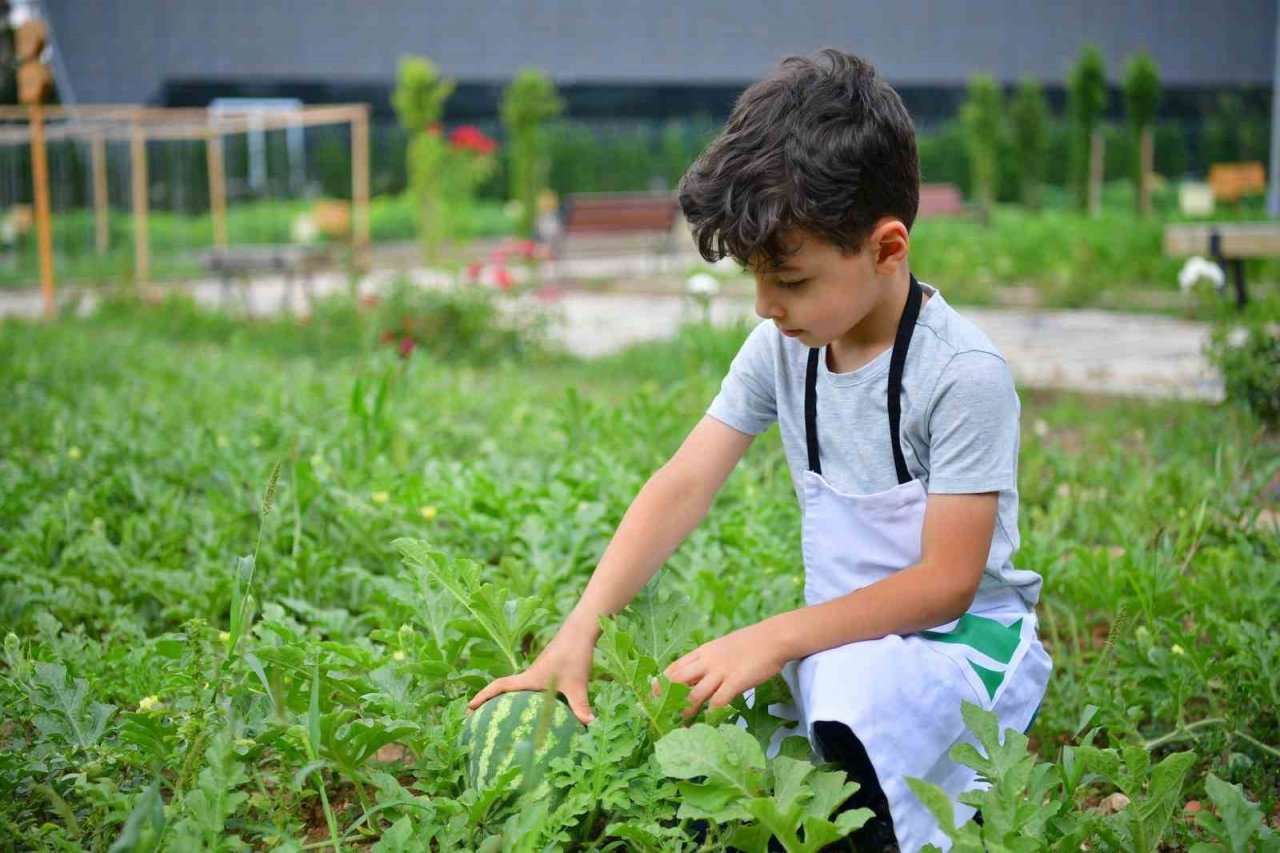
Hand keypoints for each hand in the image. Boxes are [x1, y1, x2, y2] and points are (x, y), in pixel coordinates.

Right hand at [466, 615, 598, 725]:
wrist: (580, 632)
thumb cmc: (574, 654)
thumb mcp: (578, 684)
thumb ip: (581, 706)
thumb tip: (590, 726)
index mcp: (529, 679)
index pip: (499, 687)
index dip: (483, 697)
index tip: (468, 709)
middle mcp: (529, 676)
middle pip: (502, 690)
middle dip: (488, 703)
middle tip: (475, 720)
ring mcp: (537, 674)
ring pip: (516, 690)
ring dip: (504, 701)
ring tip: (500, 720)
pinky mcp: (546, 673)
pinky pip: (529, 689)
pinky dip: (523, 699)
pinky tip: (536, 712)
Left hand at [656, 621, 786, 721]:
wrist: (774, 638)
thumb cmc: (751, 643)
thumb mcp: (723, 647)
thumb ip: (709, 660)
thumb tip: (699, 675)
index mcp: (703, 651)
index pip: (674, 667)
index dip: (661, 684)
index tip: (652, 698)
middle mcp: (707, 660)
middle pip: (677, 681)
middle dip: (666, 700)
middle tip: (660, 716)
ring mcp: (720, 671)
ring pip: (694, 695)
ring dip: (685, 712)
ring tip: (680, 727)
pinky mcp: (735, 681)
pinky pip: (718, 701)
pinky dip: (710, 715)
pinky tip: (707, 724)